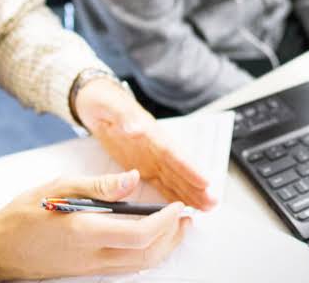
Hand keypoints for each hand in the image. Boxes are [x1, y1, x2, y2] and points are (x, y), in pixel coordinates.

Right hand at [0, 170, 189, 282]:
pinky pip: (125, 266)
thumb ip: (98, 185)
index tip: (177, 206)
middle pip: (147, 255)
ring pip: (139, 265)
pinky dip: (145, 253)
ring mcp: (90, 268)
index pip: (139, 234)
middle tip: (185, 217)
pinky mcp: (86, 271)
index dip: (165, 222)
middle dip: (173, 237)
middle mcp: (92, 255)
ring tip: (174, 226)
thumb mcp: (58, 186)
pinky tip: (147, 236)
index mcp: (86, 231)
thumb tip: (132, 180)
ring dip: (163, 247)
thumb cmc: (23, 213)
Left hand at [74, 78, 215, 210]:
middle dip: (196, 185)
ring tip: (208, 208)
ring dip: (190, 193)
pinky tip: (183, 206)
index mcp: (149, 130)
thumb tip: (136, 128)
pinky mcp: (141, 164)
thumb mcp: (109, 105)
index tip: (205, 181)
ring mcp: (150, 156)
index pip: (172, 151)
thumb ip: (123, 116)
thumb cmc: (102, 100)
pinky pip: (160, 182)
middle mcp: (154, 145)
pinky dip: (172, 194)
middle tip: (214, 202)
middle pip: (179, 168)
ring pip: (174, 177)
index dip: (188, 167)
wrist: (93, 100)